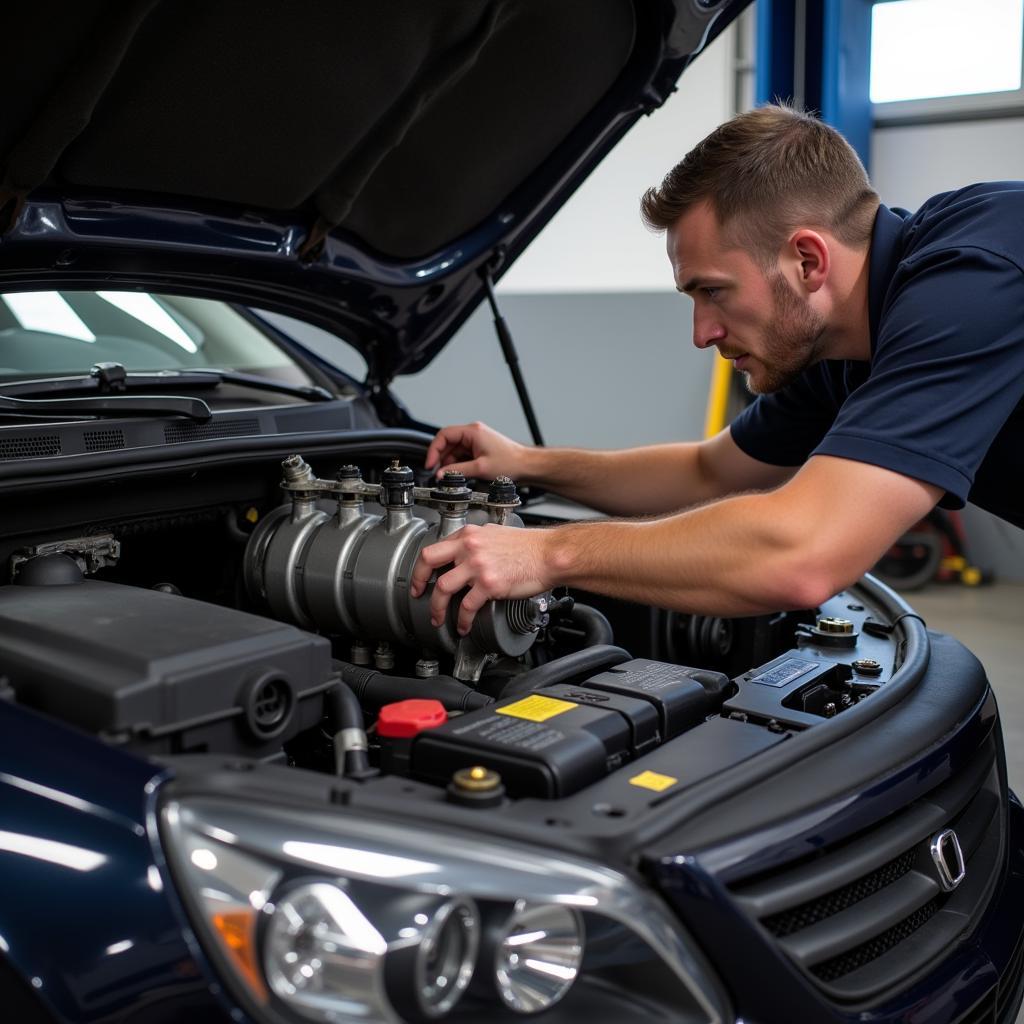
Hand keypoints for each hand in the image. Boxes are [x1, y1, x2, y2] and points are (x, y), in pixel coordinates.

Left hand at [410, 524, 552, 634]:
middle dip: (417, 581)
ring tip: (438, 619)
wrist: (550, 555)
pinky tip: (463, 626)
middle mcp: (470, 547)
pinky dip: (462, 620)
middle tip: (417, 595)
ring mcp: (478, 566)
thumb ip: (476, 543)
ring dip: (437, 608)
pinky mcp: (489, 584)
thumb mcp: (495, 534)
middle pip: (429, 562)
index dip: (423, 566)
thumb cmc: (530, 546)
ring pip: (443, 588)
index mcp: (469, 534)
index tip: (421, 577)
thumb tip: (464, 554)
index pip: (435, 547)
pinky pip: (466, 606)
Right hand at [424, 421, 528, 481]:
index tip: (430, 463)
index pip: (443, 435)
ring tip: (455, 476)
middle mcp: (473, 432)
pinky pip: (463, 455)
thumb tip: (441, 474)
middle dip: (442, 460)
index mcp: (472, 431)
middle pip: (448, 444)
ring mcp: (476, 440)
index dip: (433, 450)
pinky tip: (463, 473)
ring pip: (455, 451)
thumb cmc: (510, 462)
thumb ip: (457, 471)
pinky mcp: (479, 448)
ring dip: (452, 464)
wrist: (525, 465)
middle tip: (440, 474)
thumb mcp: (480, 468)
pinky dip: (460, 464)